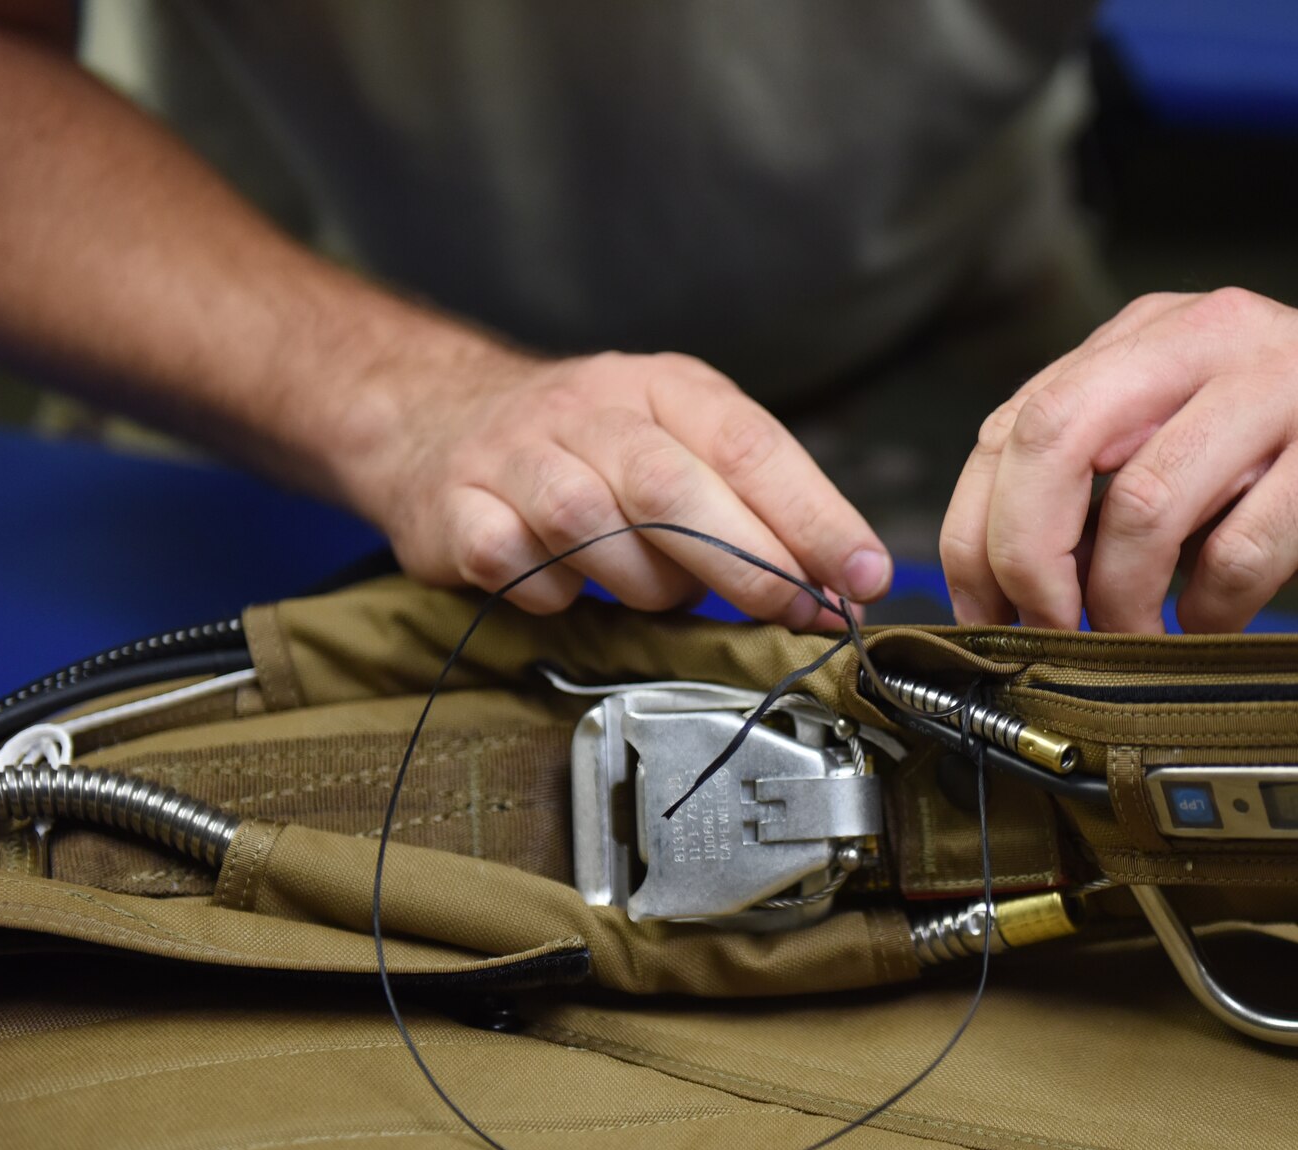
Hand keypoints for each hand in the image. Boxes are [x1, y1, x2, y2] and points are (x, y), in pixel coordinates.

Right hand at [337, 349, 891, 621]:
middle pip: (673, 485)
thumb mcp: (681, 449)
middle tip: (797, 613)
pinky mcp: (454, 506)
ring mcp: (515, 453)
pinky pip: (514, 564)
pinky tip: (565, 589)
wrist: (434, 419)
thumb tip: (842, 588)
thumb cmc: (588, 452)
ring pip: (594, 526)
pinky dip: (552, 593)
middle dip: (748, 562)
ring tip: (657, 592)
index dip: (814, 515)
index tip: (864, 575)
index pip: (750, 445)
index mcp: (662, 388)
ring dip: (643, 582)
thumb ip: (756, 510)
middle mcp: (589, 408)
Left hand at [940, 288, 1297, 632]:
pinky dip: (1210, 610)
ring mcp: (1288, 382)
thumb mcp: (1199, 446)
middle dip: (1028, 557)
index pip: (1015, 423)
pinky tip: (1218, 623)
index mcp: (1153, 335)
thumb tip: (1002, 581)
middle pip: (1056, 439)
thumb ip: (1109, 480)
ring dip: (1121, 599)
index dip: (978, 532)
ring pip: (1145, 500)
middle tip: (1045, 631)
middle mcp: (1211, 336)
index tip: (985, 615)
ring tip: (1138, 638)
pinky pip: (1243, 548)